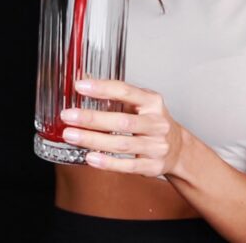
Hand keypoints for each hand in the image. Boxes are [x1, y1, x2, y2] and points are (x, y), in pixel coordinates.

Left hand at [60, 79, 185, 176]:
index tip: (79, 86)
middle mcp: (156, 123)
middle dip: (92, 118)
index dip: (101, 88)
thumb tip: (83, 79)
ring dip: (93, 140)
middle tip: (67, 116)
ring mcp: (156, 146)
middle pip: (122, 121)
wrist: (177, 149)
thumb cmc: (151, 122)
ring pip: (122, 144)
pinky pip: (128, 166)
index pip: (126, 91)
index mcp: (153, 102)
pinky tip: (90, 158)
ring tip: (71, 135)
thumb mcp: (139, 104)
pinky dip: (107, 162)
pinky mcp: (153, 166)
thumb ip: (113, 94)